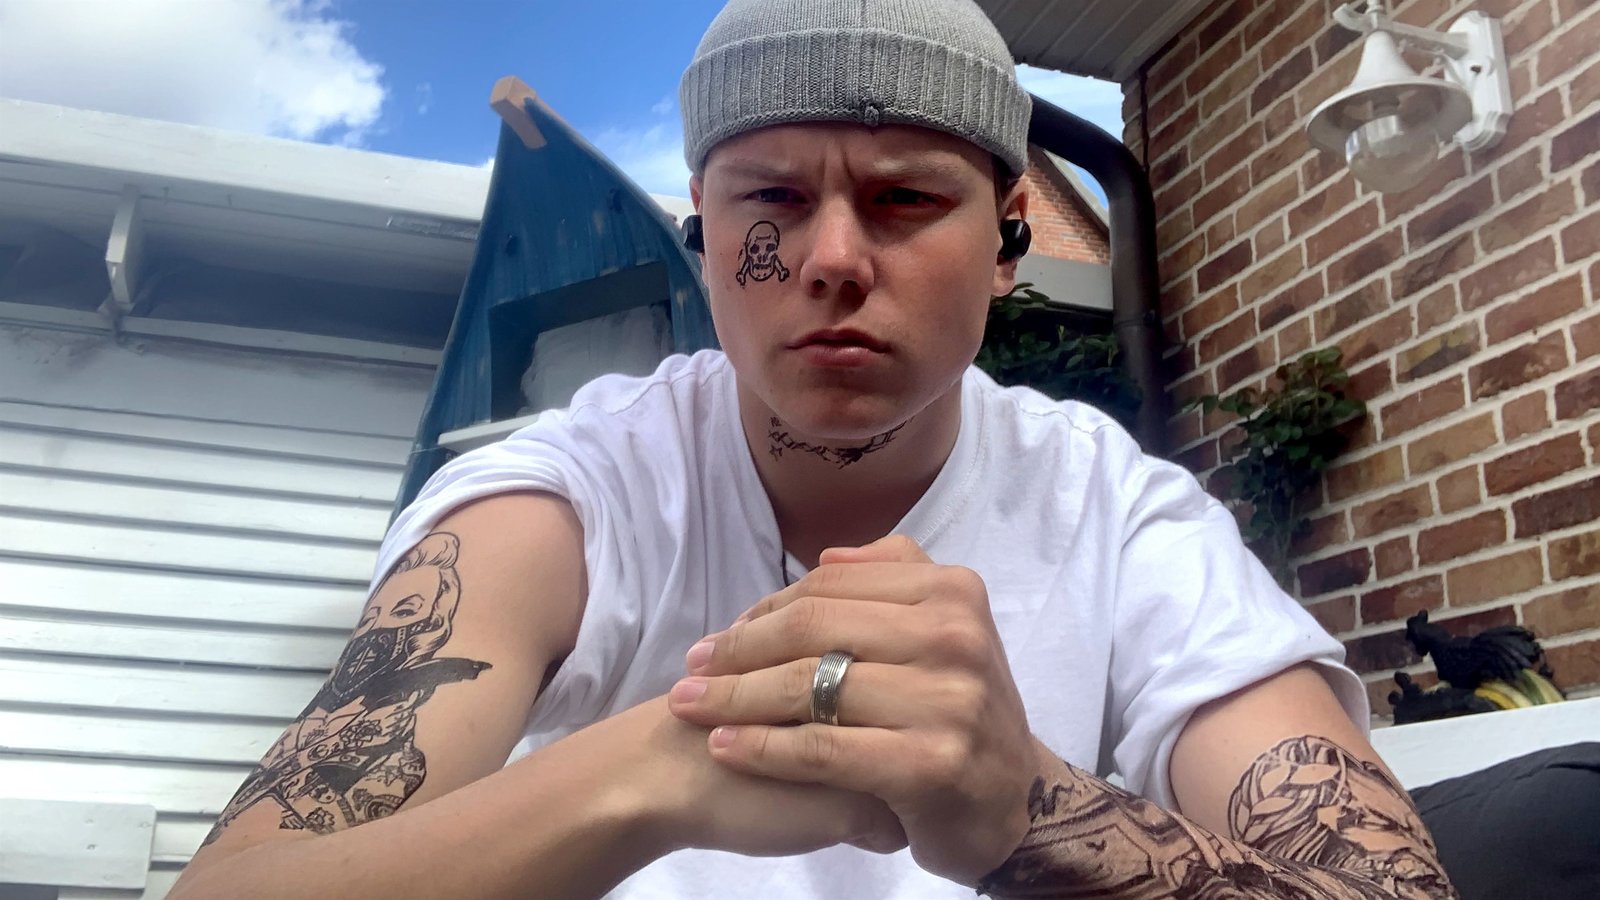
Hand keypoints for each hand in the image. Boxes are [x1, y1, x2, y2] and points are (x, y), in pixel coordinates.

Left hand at [667, 535, 1042, 883]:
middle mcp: (954, 636)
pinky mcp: (929, 764)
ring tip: (692, 705)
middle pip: (812, 629)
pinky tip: (724, 745)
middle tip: (692, 668)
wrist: (1015, 801)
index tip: (719, 636)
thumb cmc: (959, 709)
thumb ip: (893, 579)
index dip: (763, 609)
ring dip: (735, 697)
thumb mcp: (946, 627)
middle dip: (738, 650)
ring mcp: (947, 701)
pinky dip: (763, 746)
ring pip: (809, 687)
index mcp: (951, 592)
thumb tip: (827, 555)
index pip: (829, 586)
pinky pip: (822, 747)